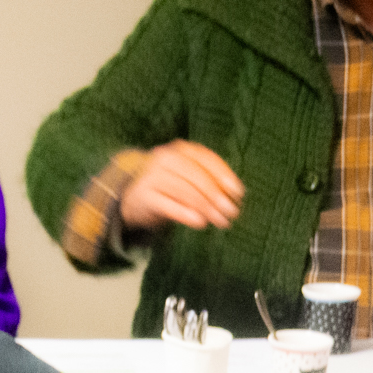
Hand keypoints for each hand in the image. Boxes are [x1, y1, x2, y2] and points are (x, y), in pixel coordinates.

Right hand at [118, 140, 244, 232]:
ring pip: (184, 191)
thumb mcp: (189, 177)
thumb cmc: (171, 186)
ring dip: (206, 208)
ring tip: (221, 221)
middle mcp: (164, 158)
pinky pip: (168, 205)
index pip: (206, 159)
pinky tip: (200, 223)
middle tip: (232, 213)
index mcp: (180, 149)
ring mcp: (152, 176)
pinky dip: (186, 214)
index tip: (239, 194)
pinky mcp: (143, 196)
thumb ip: (210, 181)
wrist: (134, 197)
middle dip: (217, 196)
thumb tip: (234, 195)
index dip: (225, 176)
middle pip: (196, 176)